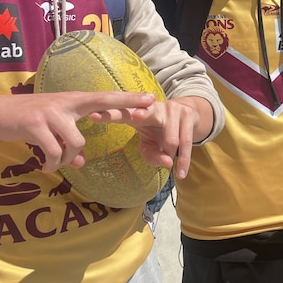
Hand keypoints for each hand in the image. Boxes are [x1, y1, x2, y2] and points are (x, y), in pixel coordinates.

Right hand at [0, 91, 158, 194]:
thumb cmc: (26, 121)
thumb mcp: (51, 128)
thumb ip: (67, 142)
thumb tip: (80, 163)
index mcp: (71, 101)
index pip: (104, 97)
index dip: (127, 99)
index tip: (150, 98)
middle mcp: (65, 102)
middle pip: (100, 103)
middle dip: (125, 106)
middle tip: (146, 111)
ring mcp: (51, 112)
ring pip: (76, 142)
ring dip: (68, 158)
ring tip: (55, 162)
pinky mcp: (36, 125)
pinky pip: (54, 152)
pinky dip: (52, 163)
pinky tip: (46, 166)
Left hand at [89, 96, 212, 179]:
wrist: (190, 114)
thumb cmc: (161, 132)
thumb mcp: (152, 146)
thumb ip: (153, 156)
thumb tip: (168, 163)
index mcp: (138, 113)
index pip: (121, 114)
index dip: (108, 115)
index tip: (93, 117)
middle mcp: (155, 108)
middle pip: (146, 113)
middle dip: (141, 114)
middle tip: (135, 117)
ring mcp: (173, 110)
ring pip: (171, 139)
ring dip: (170, 154)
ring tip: (169, 164)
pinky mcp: (188, 114)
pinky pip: (186, 142)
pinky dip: (184, 160)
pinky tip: (181, 174)